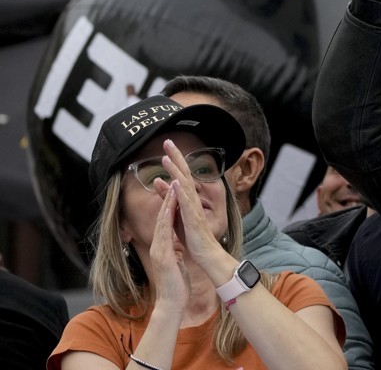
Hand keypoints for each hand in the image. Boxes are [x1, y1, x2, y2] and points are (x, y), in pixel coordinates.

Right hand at [147, 182, 190, 314]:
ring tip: (171, 187)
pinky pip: (164, 232)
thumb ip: (174, 254)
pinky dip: (167, 218)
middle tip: (169, 181)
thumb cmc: (176, 285)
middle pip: (161, 217)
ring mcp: (158, 249)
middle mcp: (158, 246)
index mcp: (162, 247)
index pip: (165, 222)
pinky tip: (171, 207)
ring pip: (161, 221)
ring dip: (166, 203)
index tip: (174, 190)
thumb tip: (175, 248)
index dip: (169, 206)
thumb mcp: (175, 264)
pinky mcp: (163, 255)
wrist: (172, 302)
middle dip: (165, 199)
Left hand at [159, 139, 231, 279]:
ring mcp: (194, 208)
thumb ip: (169, 198)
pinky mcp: (193, 218)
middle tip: (168, 141)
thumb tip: (159, 182)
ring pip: (185, 185)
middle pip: (184, 174)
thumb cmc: (193, 237)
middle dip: (176, 157)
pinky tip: (175, 181)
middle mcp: (193, 200)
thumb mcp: (177, 214)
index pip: (181, 175)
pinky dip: (181, 191)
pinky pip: (186, 202)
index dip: (175, 160)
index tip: (168, 147)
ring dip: (176, 170)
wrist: (206, 254)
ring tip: (167, 157)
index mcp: (189, 198)